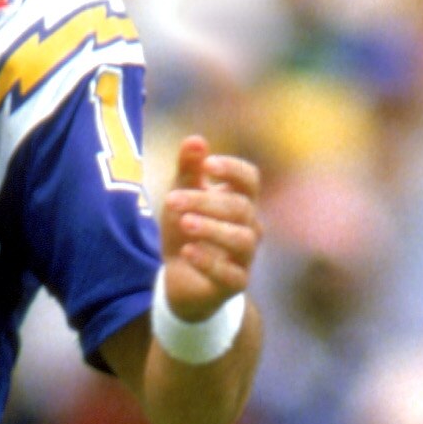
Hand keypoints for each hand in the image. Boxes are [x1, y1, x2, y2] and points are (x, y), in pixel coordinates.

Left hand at [158, 136, 259, 320]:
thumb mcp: (181, 197)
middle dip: (205, 201)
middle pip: (239, 208)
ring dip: (211, 229)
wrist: (181, 278)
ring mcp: (246, 256)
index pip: (250, 179)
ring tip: (184, 223)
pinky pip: (231, 274)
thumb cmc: (187, 231)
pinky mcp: (237, 283)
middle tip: (172, 200)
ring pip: (241, 239)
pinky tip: (187, 252)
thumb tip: (195, 140)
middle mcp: (249, 226)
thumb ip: (188, 171)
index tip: (206, 165)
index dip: (233, 170)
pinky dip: (209, 262)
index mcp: (239, 200)